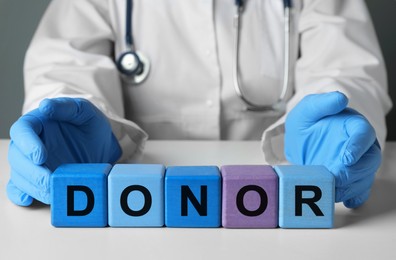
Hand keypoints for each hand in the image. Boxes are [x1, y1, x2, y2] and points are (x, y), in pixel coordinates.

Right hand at [7, 98, 120, 205]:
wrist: (101, 145)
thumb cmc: (90, 125)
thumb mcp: (85, 112)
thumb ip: (67, 107)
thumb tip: (46, 106)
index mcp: (37, 123)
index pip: (22, 130)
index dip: (27, 144)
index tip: (40, 156)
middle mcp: (29, 144)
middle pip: (18, 157)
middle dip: (32, 171)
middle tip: (49, 179)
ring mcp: (31, 163)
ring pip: (19, 175)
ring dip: (32, 186)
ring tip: (51, 192)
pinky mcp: (36, 179)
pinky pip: (20, 188)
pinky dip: (20, 195)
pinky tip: (28, 199)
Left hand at [285, 91, 380, 207]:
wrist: (302, 140)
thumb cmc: (309, 123)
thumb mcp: (308, 110)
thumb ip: (321, 103)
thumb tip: (340, 99)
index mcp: (353, 126)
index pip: (363, 133)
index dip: (357, 146)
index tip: (347, 157)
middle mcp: (360, 146)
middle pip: (369, 160)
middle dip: (354, 172)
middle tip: (336, 178)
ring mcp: (356, 164)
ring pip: (364, 178)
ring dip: (351, 186)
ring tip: (333, 191)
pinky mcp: (350, 179)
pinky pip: (358, 191)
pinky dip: (352, 197)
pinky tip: (342, 199)